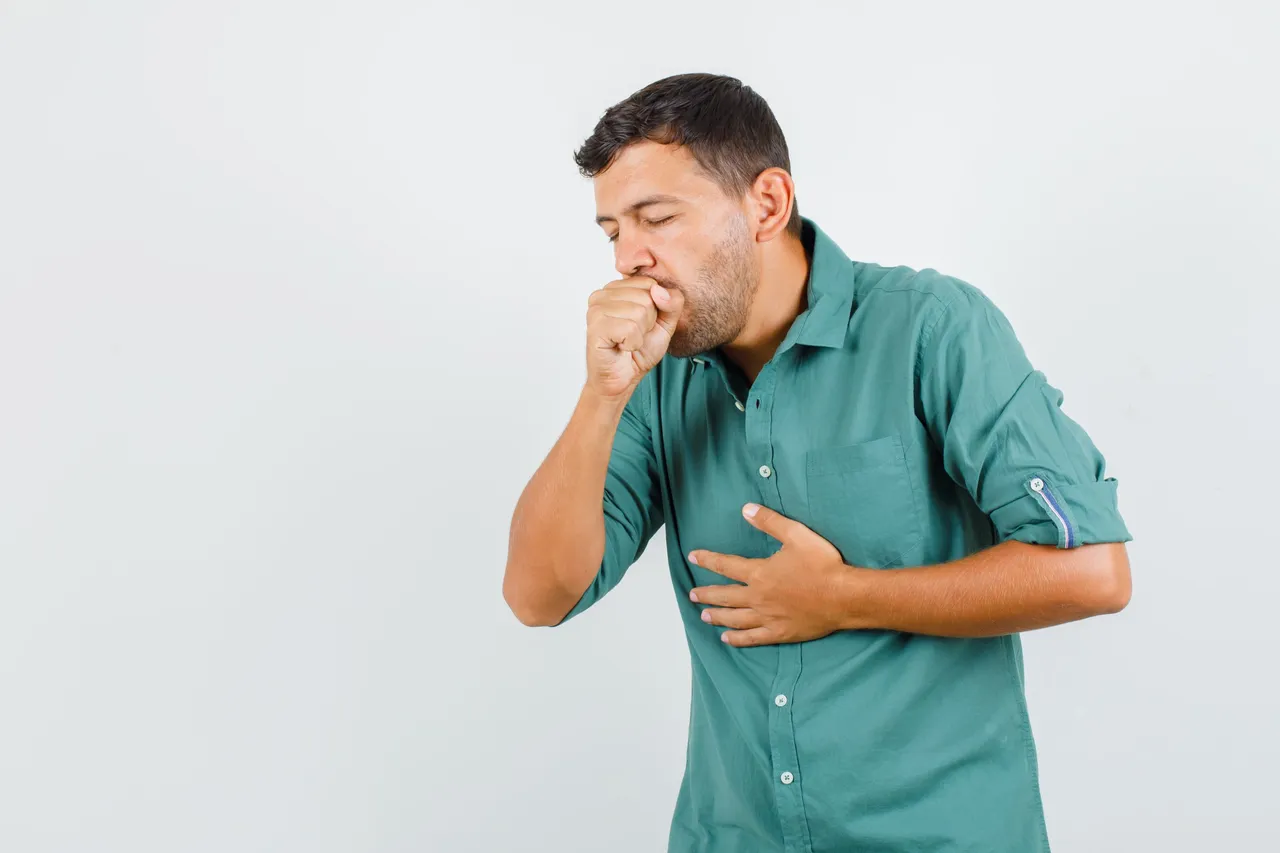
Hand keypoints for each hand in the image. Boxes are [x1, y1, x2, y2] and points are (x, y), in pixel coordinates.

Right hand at [585, 276, 683, 398]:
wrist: (623, 378)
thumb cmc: (639, 351)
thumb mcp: (665, 323)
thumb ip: (672, 302)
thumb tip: (659, 290)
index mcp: (617, 288)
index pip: (650, 284)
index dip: (655, 309)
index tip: (642, 323)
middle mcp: (603, 294)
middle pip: (646, 297)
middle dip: (648, 322)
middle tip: (633, 335)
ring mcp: (596, 309)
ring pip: (639, 311)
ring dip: (639, 334)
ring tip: (626, 341)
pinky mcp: (595, 327)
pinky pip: (629, 328)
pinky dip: (632, 343)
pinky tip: (621, 347)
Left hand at [688, 503, 856, 647]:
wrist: (843, 597)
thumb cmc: (822, 564)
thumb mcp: (796, 534)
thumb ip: (769, 521)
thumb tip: (746, 509)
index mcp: (759, 573)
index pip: (725, 565)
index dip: (707, 560)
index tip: (693, 557)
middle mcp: (758, 597)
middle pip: (725, 596)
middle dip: (707, 594)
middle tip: (692, 595)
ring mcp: (768, 617)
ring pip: (734, 619)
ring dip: (717, 617)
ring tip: (704, 616)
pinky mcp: (780, 633)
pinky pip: (753, 638)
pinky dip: (738, 639)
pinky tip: (727, 639)